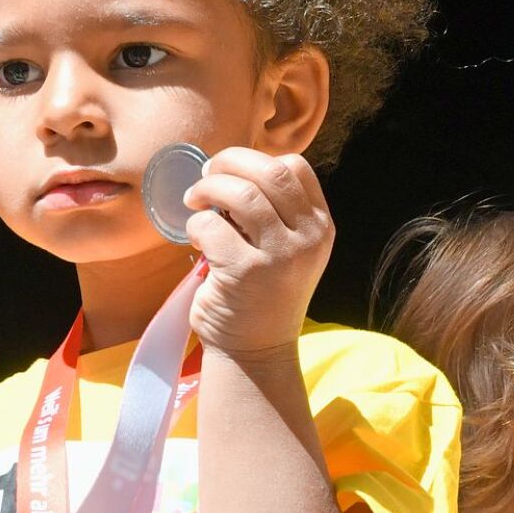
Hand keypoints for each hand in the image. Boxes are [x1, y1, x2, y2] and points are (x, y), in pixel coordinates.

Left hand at [183, 147, 334, 356]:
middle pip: (269, 171)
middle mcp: (308, 238)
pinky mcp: (246, 272)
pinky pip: (211, 225)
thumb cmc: (263, 293)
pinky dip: (195, 225)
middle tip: (205, 177)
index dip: (256, 160)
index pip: (294, 167)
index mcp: (319, 226)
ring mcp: (280, 256)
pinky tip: (196, 240)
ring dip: (207, 189)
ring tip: (193, 202)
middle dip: (228, 163)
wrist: (256, 352)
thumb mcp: (287, 249)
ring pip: (240, 193)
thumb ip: (274, 211)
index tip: (231, 173)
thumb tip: (230, 169)